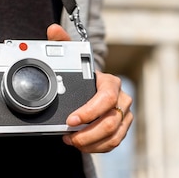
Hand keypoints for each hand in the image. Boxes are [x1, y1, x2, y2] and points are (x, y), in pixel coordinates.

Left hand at [47, 24, 132, 152]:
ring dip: (91, 142)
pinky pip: (114, 142)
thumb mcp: (74, 58)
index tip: (70, 120)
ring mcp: (125, 115)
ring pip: (113, 136)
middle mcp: (122, 99)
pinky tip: (82, 145)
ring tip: (73, 141)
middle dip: (87, 133)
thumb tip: (53, 29)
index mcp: (111, 83)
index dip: (89, 112)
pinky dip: (97, 147)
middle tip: (69, 136)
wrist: (95, 87)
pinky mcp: (122, 128)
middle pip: (110, 122)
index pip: (106, 98)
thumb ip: (64, 43)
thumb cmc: (84, 75)